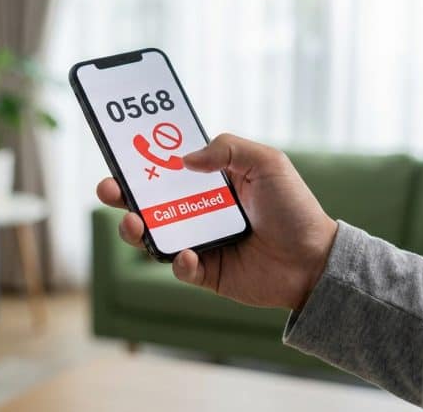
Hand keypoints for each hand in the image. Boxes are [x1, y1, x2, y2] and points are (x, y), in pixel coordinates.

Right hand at [96, 133, 337, 310]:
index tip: (121, 152)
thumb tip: (184, 158)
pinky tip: (187, 255)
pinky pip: (181, 268)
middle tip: (107, 188)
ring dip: (136, 228)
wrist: (315, 260)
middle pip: (149, 202)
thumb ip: (228, 149)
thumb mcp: (267, 163)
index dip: (142, 161)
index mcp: (210, 183)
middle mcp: (199, 211)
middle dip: (121, 195)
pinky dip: (178, 262)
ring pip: (154, 236)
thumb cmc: (294, 208)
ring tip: (132, 222)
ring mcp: (200, 242)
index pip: (167, 169)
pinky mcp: (207, 273)